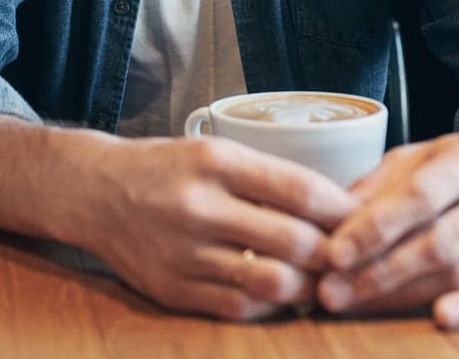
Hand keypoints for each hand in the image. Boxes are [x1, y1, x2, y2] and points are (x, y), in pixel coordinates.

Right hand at [79, 135, 358, 321]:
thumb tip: (337, 208)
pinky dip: (271, 305)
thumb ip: (268, 177)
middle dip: (335, 254)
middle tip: (351, 256)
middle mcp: (199, 205)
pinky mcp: (172, 289)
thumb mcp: (214, 151)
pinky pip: (240, 307)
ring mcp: (184, 252)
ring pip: (273, 282)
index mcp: (215, 161)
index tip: (364, 217)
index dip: (343, 210)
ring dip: (309, 286)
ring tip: (321, 279)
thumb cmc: (166, 169)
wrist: (94, 192)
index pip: (300, 189)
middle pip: (294, 241)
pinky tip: (281, 294)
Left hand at [316, 131, 458, 328]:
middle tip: (332, 291)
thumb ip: (379, 185)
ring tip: (357, 304)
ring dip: (405, 294)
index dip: (375, 228)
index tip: (333, 254)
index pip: (420, 196)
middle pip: (439, 240)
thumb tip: (332, 219)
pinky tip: (442, 317)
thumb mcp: (419, 157)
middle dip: (379, 270)